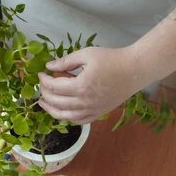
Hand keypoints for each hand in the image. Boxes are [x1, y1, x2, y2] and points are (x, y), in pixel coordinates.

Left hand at [38, 46, 152, 123]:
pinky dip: (68, 118)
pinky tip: (63, 112)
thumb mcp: (87, 54)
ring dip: (52, 110)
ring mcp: (92, 110)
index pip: (54, 87)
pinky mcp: (99, 113)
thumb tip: (50, 66)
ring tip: (44, 103)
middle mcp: (85, 102)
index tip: (41, 74)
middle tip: (41, 86)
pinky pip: (79, 121)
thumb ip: (66, 61)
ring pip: (65, 116)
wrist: (134, 70)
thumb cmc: (112, 59)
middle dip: (45, 94)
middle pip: (57, 102)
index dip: (44, 80)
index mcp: (81, 86)